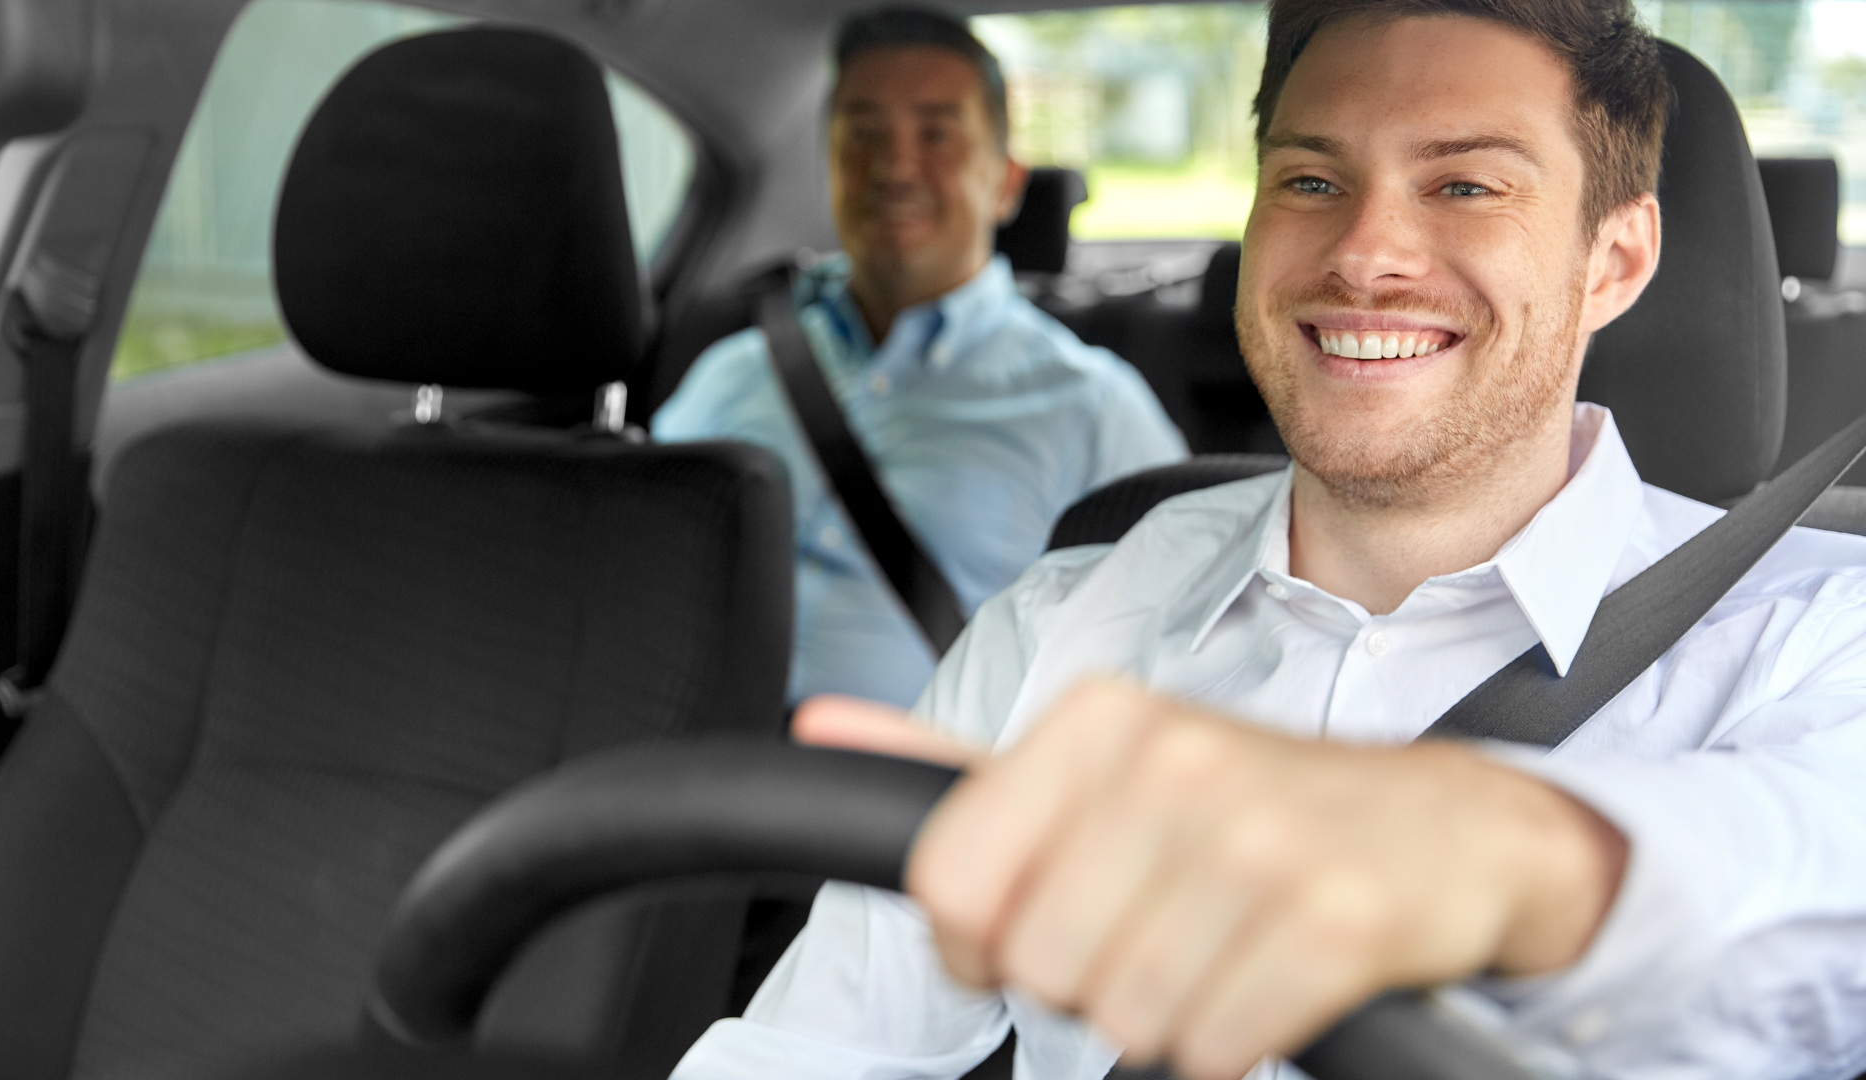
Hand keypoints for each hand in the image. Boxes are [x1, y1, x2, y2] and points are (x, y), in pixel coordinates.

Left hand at [792, 679, 1626, 1078]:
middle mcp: (1173, 763)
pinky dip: (1232, 1042)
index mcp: (1099, 721)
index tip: (1033, 929)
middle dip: (1086, 981)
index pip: (951, 881)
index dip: (979, 942)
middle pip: (1036, 966)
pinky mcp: (1334, 921)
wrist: (1453, 830)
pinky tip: (1267, 982)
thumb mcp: (1103, 764)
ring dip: (1164, 1016)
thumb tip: (819, 725)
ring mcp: (1259, 840)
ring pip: (1121, 1017)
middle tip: (1156, 934)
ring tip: (1215, 952)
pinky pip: (1213, 1051)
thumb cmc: (1256, 806)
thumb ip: (958, 763)